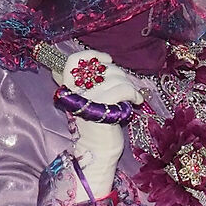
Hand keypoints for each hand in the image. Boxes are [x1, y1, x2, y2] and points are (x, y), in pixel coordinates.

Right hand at [53, 47, 144, 198]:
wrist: (99, 150)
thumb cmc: (99, 125)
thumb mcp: (91, 101)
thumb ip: (91, 83)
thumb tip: (103, 62)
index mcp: (69, 88)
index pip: (74, 60)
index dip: (92, 55)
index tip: (107, 59)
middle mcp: (75, 92)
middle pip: (101, 68)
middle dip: (119, 74)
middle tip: (125, 87)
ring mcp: (88, 100)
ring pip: (115, 77)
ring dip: (129, 85)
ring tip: (131, 96)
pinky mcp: (101, 109)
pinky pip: (122, 89)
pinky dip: (133, 93)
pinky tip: (136, 101)